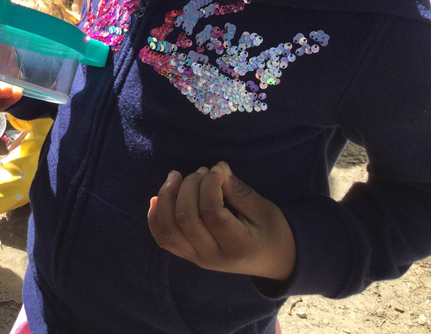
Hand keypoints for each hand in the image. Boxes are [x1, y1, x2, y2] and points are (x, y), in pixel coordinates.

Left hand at [147, 161, 295, 280]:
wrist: (275, 261)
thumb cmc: (273, 231)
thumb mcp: (264, 209)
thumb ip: (238, 190)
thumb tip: (217, 168)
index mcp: (238, 246)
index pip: (212, 214)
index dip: (209, 186)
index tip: (216, 169)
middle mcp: (213, 256)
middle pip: (186, 219)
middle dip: (189, 187)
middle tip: (201, 170)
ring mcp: (197, 258)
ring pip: (169, 230)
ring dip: (167, 198)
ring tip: (176, 176)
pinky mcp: (188, 255)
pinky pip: (163, 239)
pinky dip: (155, 217)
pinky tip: (157, 197)